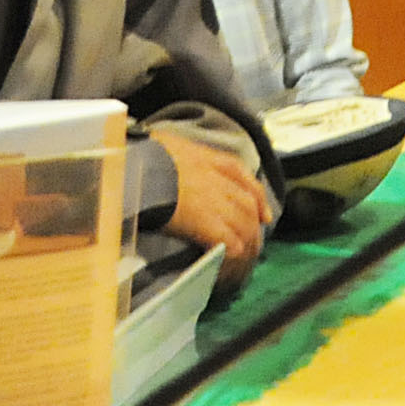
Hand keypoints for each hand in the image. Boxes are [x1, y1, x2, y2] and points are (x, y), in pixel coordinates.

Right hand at [153, 126, 268, 284]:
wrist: (140, 169)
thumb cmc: (148, 156)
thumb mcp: (169, 144)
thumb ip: (181, 153)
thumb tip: (175, 155)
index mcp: (210, 160)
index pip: (244, 178)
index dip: (258, 199)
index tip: (263, 214)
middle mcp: (219, 181)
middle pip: (249, 206)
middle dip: (254, 226)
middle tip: (253, 242)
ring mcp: (216, 203)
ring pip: (245, 226)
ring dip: (247, 243)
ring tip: (243, 257)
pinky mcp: (208, 224)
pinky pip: (230, 242)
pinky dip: (232, 253)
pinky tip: (228, 261)